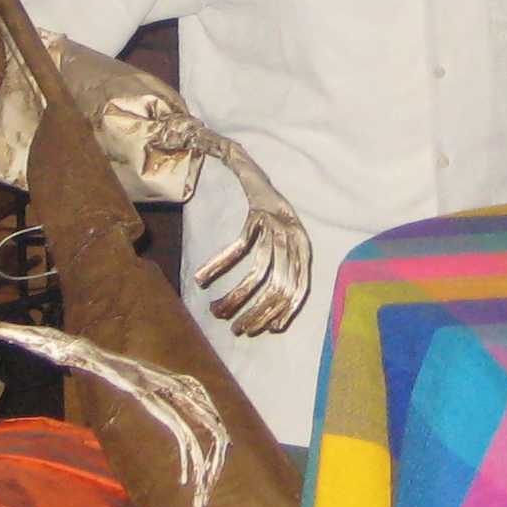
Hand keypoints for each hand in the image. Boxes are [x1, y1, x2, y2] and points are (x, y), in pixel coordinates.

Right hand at [191, 140, 313, 335]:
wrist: (262, 175)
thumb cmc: (272, 216)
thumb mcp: (284, 244)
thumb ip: (281, 273)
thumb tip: (276, 317)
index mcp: (304, 249)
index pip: (298, 290)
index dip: (283, 312)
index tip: (265, 331)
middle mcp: (294, 238)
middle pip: (279, 285)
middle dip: (257, 312)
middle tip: (236, 330)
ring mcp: (277, 224)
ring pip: (259, 271)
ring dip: (237, 296)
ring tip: (216, 311)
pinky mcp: (257, 213)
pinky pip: (240, 246)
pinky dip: (220, 264)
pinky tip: (202, 278)